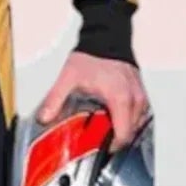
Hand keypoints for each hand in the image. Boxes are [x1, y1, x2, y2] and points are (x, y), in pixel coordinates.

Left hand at [34, 52, 149, 148]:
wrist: (106, 37)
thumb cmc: (92, 56)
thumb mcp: (68, 78)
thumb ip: (55, 99)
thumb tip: (44, 118)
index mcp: (120, 98)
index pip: (123, 134)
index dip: (112, 146)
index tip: (100, 149)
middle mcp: (135, 98)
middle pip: (130, 132)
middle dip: (114, 139)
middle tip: (97, 137)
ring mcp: (140, 95)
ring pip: (137, 124)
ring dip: (121, 129)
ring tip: (103, 125)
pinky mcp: (141, 92)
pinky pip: (139, 114)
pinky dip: (127, 119)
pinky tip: (113, 115)